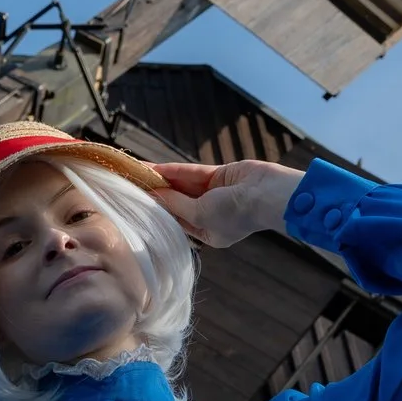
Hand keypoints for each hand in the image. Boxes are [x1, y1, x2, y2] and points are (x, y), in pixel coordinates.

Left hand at [151, 159, 306, 248]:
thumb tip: (155, 194)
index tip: (137, 202)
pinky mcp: (221, 175)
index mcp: (209, 233)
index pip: (177, 221)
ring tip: (138, 172)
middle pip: (178, 202)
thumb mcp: (201, 215)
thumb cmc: (237, 215)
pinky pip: (193, 173)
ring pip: (183, 185)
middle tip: (133, 184)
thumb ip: (177, 205)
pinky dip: (175, 171)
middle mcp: (211, 215)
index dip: (158, 210)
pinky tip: (155, 167)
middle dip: (158, 193)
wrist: (268, 195)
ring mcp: (216, 194)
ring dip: (163, 179)